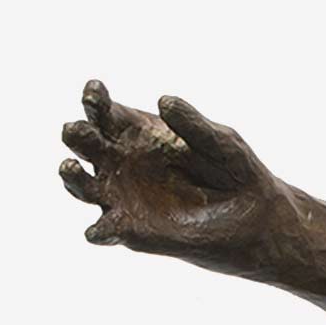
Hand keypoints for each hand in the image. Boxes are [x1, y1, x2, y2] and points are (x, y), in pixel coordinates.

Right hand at [57, 82, 299, 265]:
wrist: (256, 219)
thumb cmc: (236, 172)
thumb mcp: (221, 142)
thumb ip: (194, 124)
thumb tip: (164, 101)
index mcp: (136, 132)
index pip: (104, 112)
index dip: (94, 99)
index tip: (94, 93)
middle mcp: (121, 162)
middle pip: (86, 144)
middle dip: (77, 134)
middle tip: (77, 130)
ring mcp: (122, 197)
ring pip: (82, 185)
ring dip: (72, 177)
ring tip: (69, 167)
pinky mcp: (132, 232)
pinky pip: (105, 230)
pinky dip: (98, 231)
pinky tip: (99, 230)